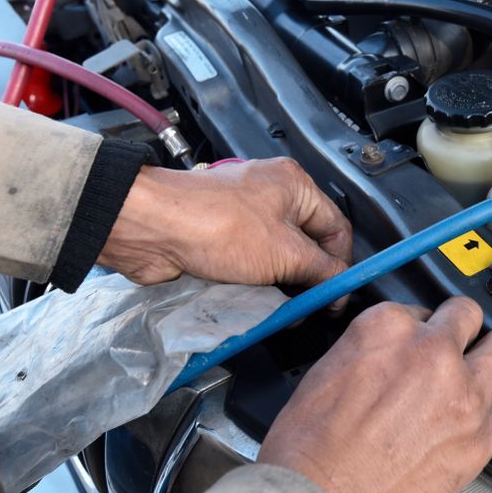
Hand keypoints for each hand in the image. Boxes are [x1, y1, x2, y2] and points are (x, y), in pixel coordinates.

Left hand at [98, 157, 351, 286]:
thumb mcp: (284, 254)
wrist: (150, 229)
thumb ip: (322, 271)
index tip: (336, 296)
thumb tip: (340, 286)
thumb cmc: (215, 225)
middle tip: (307, 306)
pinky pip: (252, 263)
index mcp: (294, 185)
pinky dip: (256, 283)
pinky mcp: (221, 237)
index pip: (336, 228)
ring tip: (278, 307)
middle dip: (309, 278)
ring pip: (279, 258)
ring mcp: (244, 216)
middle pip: (307, 244)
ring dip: (281, 285)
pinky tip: (254, 299)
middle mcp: (271, 195)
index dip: (341, 265)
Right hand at [257, 298, 491, 492]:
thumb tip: (388, 353)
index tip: (415, 347)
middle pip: (466, 315)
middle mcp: (430, 350)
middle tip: (451, 350)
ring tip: (481, 371)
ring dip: (491, 357)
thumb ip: (367, 351)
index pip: (419, 308)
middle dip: (459, 331)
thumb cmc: (311, 453)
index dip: (418, 330)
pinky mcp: (483, 431)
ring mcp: (462, 389)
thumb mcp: (324, 374)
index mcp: (385, 329)